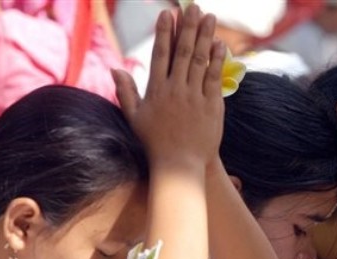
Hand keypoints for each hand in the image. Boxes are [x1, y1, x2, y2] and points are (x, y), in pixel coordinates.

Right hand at [113, 5, 225, 169]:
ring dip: (204, 37)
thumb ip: (126, 91)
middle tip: (193, 7)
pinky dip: (217, 61)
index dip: (164, 32)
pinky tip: (220, 45)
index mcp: (156, 90)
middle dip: (188, 27)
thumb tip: (116, 68)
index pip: (160, 54)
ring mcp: (194, 97)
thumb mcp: (134, 117)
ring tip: (209, 17)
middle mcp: (175, 90)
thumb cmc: (154, 143)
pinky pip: (214, 79)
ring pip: (199, 61)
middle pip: (182, 52)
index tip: (168, 14)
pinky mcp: (211, 106)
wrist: (179, 165)